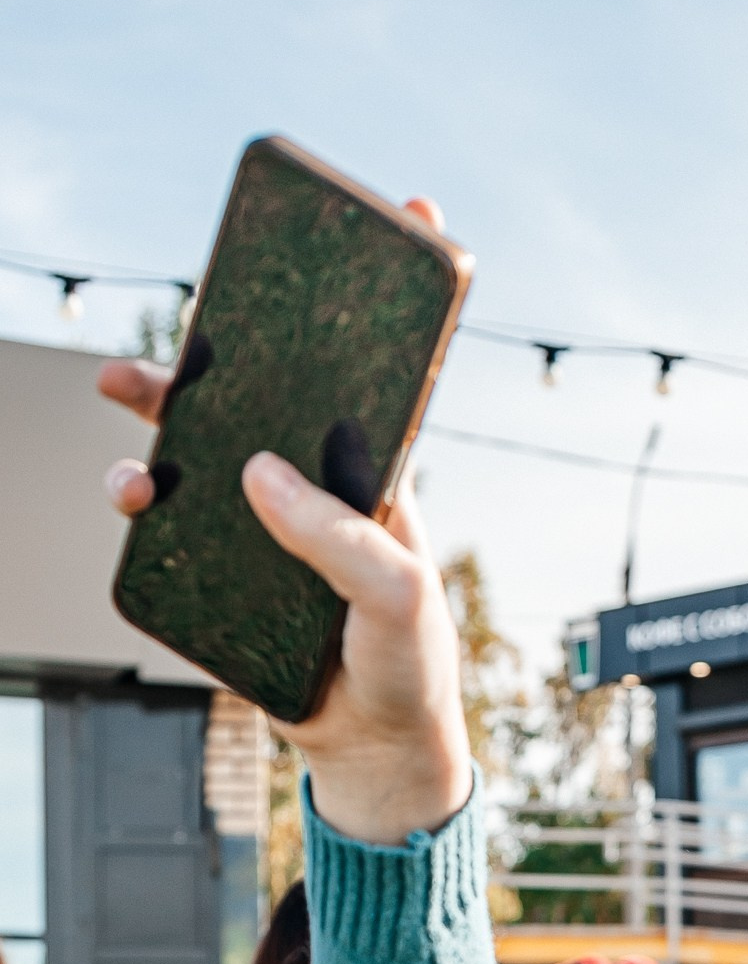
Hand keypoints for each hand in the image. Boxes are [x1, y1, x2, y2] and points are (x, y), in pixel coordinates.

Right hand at [97, 196, 471, 847]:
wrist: (373, 754)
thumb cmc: (407, 668)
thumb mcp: (394, 598)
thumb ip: (338, 539)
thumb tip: (258, 473)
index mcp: (378, 478)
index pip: (381, 372)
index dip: (390, 297)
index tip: (403, 209)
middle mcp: (321, 488)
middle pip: (265, 391)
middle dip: (222, 343)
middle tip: (185, 319)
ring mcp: (270, 527)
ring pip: (204, 447)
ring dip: (159, 417)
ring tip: (123, 395)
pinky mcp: (226, 571)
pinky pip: (175, 521)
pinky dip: (144, 502)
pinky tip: (134, 500)